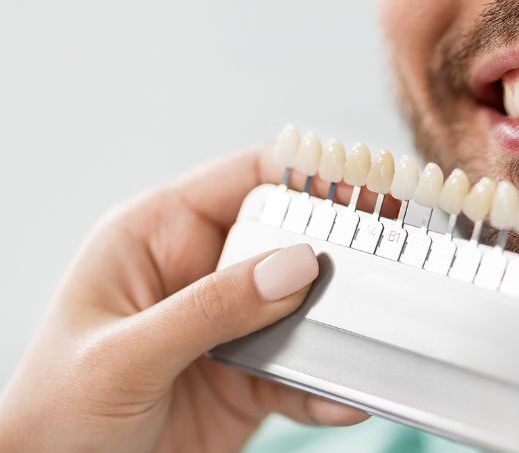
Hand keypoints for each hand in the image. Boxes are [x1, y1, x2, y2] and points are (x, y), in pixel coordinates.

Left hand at [0, 149, 370, 452]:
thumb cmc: (54, 418)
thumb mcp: (126, 356)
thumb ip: (212, 307)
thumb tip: (297, 262)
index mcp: (155, 237)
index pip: (244, 180)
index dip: (307, 174)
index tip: (367, 186)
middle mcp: (198, 273)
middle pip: (288, 241)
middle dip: (338, 255)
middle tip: (390, 263)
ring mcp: (228, 327)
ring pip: (305, 309)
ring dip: (339, 327)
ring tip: (372, 339)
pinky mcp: (249, 379)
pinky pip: (302, 372)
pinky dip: (327, 386)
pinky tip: (344, 397)